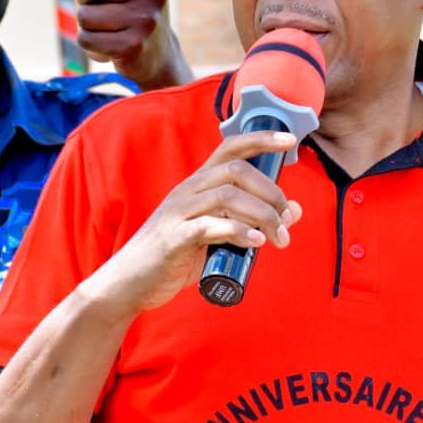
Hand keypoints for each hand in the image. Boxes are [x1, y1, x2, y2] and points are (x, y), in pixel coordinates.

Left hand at [75, 0, 193, 90]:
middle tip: (98, 6)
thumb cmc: (136, 11)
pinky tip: (106, 45)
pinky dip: (88, 43)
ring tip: (105, 27)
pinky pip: (86, 38)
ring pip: (85, 14)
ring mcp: (146, 20)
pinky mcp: (133, 46)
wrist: (158, 56)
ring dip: (86, 23)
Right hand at [82, 129, 302, 315]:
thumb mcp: (217, 236)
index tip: (290, 140)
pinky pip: (209, 226)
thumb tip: (293, 211)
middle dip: (270, 192)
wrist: (129, 283)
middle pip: (236, 170)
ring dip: (262, 215)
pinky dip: (238, 232)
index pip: (230, 148)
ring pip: (227, 196)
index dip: (261, 139)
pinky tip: (256, 242)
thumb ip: (251, 222)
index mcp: (197, 185)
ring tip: (277, 239)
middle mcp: (187, 191)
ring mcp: (178, 213)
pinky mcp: (173, 239)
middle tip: (285, 220)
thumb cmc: (175, 257)